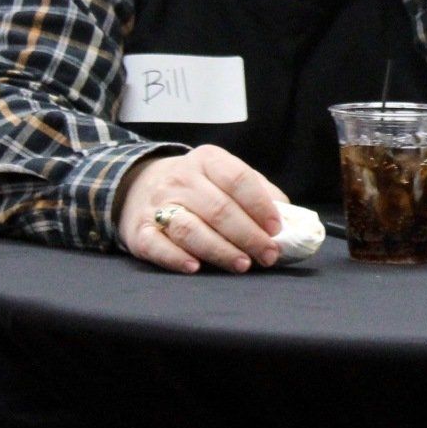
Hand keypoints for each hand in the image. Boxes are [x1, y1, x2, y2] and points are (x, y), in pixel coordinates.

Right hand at [116, 145, 290, 273]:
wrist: (138, 185)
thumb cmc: (198, 186)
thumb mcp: (225, 174)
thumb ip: (257, 191)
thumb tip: (288, 216)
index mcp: (207, 160)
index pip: (238, 179)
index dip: (260, 205)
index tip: (276, 228)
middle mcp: (181, 179)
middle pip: (219, 209)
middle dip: (248, 235)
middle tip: (268, 255)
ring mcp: (157, 205)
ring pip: (191, 229)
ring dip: (220, 250)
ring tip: (242, 264)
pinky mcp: (139, 231)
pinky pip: (157, 246)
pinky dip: (176, 258)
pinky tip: (195, 267)